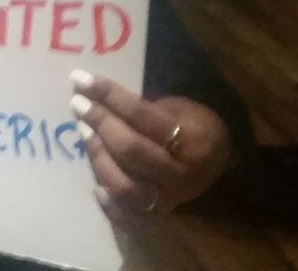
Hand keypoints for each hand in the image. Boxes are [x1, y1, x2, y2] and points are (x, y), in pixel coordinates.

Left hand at [70, 71, 230, 229]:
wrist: (219, 163)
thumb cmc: (192, 127)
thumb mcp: (178, 109)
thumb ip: (142, 108)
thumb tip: (95, 96)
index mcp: (192, 140)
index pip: (142, 116)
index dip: (110, 96)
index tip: (81, 80)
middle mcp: (182, 174)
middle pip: (131, 150)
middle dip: (100, 123)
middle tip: (78, 104)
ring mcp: (170, 199)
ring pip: (126, 185)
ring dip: (99, 158)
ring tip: (83, 132)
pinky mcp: (159, 215)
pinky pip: (129, 216)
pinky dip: (110, 205)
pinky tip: (95, 187)